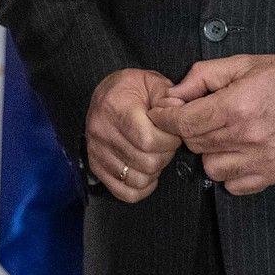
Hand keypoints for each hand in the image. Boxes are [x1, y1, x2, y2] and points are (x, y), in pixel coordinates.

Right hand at [85, 68, 184, 203]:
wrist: (106, 93)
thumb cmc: (130, 89)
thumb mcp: (152, 82)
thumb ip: (168, 96)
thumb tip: (179, 110)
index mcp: (116, 108)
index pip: (149, 141)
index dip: (169, 141)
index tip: (171, 132)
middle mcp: (102, 131)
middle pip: (146, 163)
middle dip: (165, 156)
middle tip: (164, 143)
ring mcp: (97, 151)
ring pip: (138, 180)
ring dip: (154, 172)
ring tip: (153, 154)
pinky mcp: (96, 165)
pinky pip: (124, 192)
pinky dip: (141, 188)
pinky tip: (145, 172)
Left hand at [151, 54, 274, 195]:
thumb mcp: (244, 63)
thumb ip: (204, 75)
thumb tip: (176, 92)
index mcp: (235, 106)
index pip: (182, 122)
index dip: (165, 118)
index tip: (162, 113)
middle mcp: (244, 136)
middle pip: (193, 144)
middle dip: (189, 129)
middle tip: (200, 116)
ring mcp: (259, 159)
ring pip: (210, 168)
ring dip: (209, 153)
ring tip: (222, 135)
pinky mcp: (273, 175)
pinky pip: (234, 186)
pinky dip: (230, 173)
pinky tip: (237, 154)